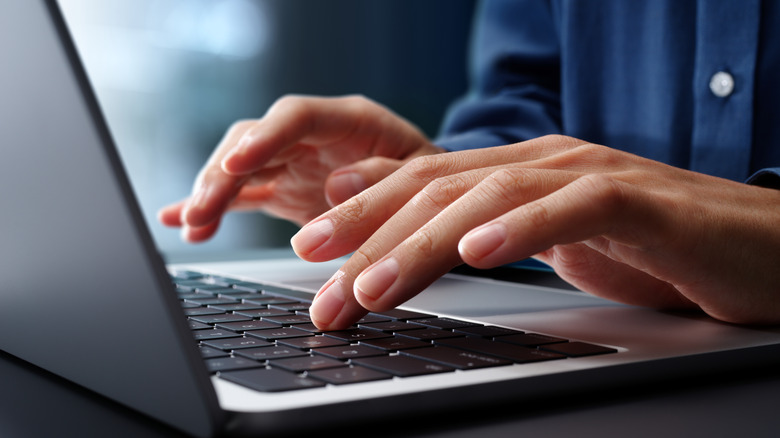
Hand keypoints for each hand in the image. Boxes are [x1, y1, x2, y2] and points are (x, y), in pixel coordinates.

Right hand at [157, 95, 441, 240]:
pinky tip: (180, 220)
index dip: (263, 138)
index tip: (233, 164)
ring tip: (193, 227)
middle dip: (222, 174)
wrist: (424, 193)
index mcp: (350, 121)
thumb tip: (336, 184)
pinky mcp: (285, 188)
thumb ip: (385, 177)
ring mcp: (296, 161)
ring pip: (240, 166)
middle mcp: (314, 136)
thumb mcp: (423, 178)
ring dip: (211, 193)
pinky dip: (215, 207)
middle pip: (255, 140)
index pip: (297, 117)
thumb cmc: (427, 180)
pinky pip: (243, 193)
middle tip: (202, 213)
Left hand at [293, 135, 779, 328]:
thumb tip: (420, 239)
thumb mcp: (548, 241)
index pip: (423, 185)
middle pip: (439, 191)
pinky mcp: (639, 202)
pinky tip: (476, 254)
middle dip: (370, 237)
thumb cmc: (650, 248)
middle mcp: (544, 163)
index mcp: (518, 172)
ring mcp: (591, 175)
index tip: (310, 249)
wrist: (754, 247)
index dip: (362, 213)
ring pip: (489, 198)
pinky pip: (572, 207)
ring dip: (422, 244)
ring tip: (370, 288)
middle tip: (318, 280)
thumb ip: (487, 231)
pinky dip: (521, 229)